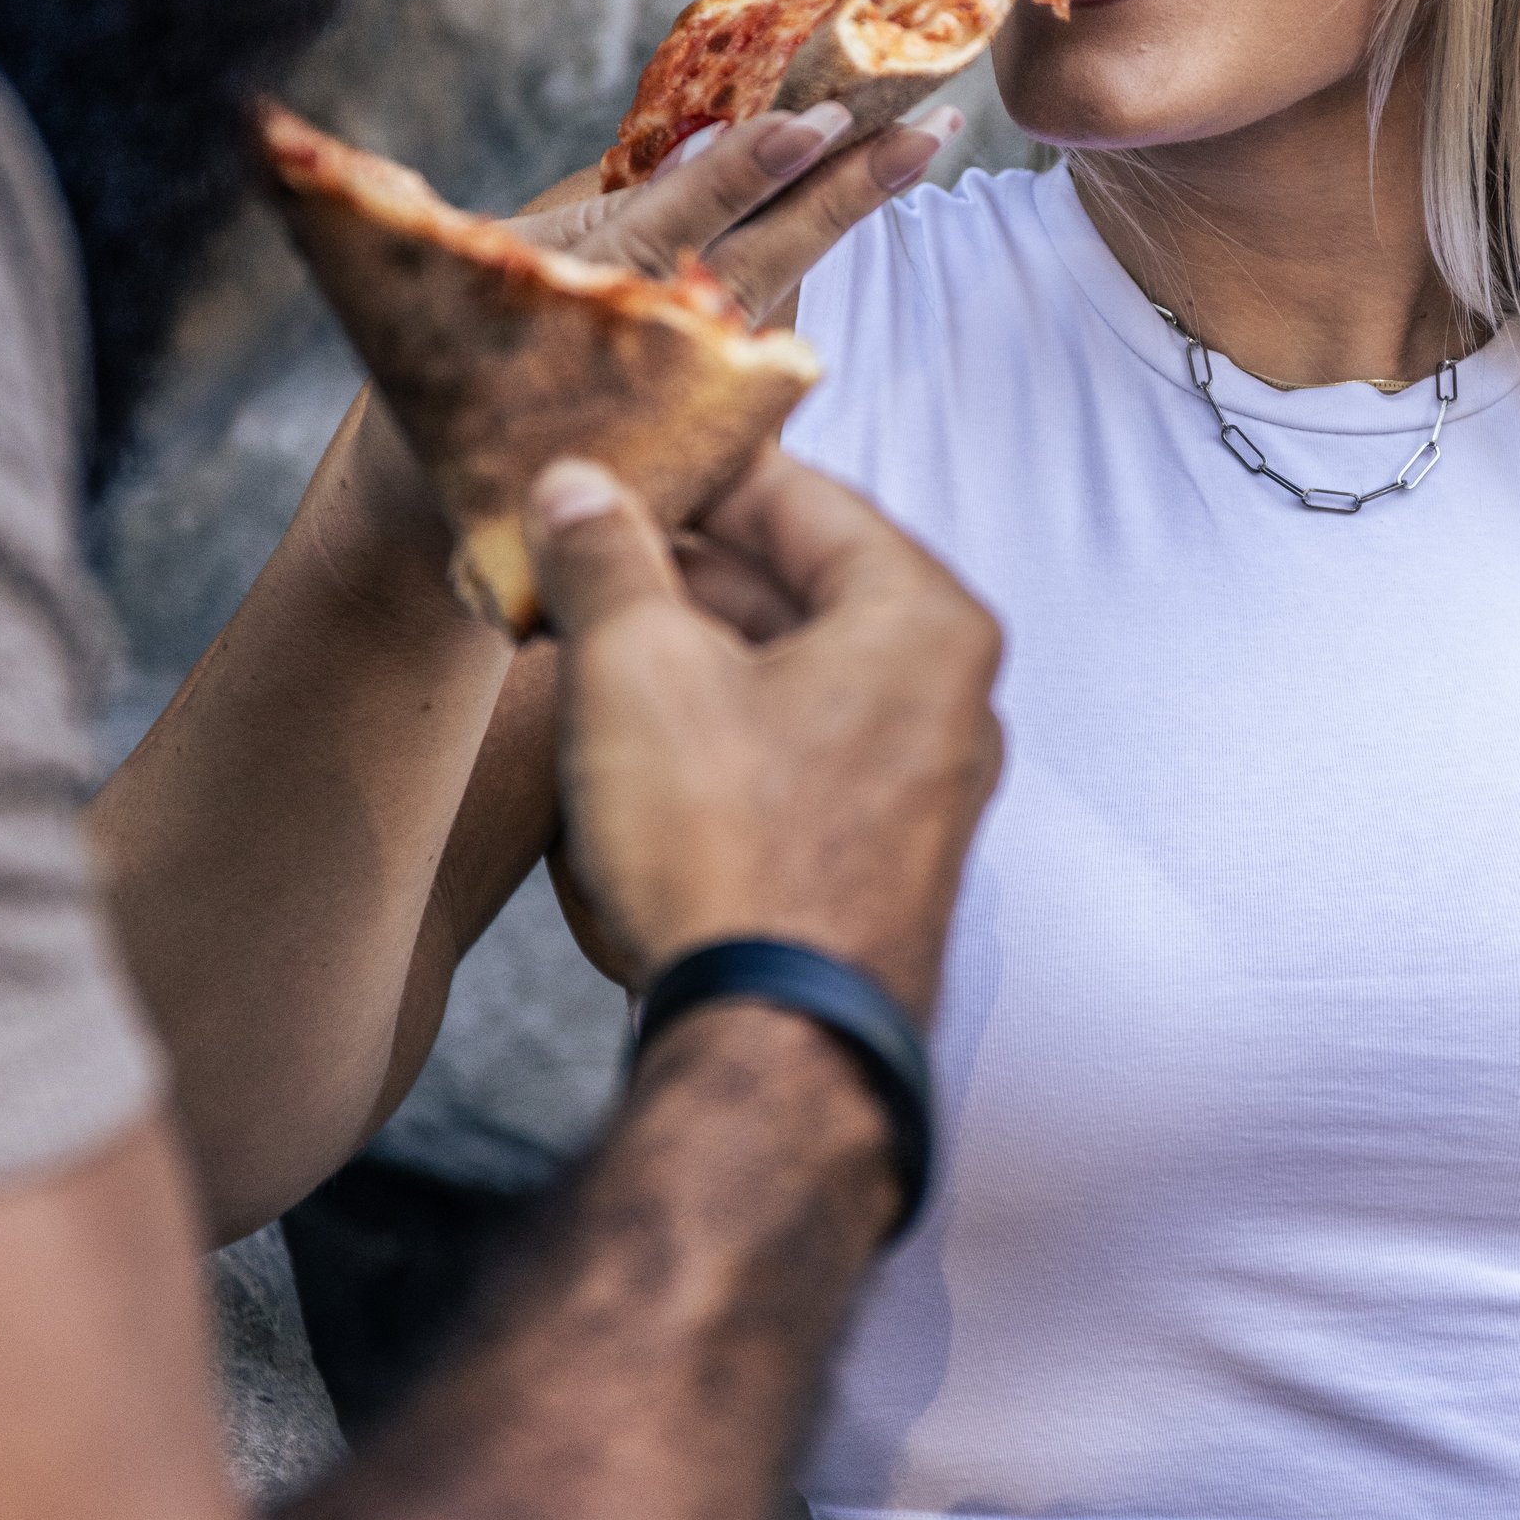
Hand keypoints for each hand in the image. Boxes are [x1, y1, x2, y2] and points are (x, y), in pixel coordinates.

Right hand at [341, 94, 963, 564]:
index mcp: (592, 289)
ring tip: (918, 146)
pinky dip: (823, 273)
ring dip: (846, 218)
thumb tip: (703, 141)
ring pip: (780, 295)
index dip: (746, 173)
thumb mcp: (519, 259)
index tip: (817, 123)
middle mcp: (652, 345)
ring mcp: (688, 396)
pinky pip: (770, 347)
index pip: (681, 226)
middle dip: (847, 192)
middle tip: (930, 125)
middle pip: (765, 259)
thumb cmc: (479, 348)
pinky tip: (861, 203)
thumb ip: (610, 209)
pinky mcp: (709, 432)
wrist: (447, 502)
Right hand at [527, 450, 1001, 1023]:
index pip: (797, 494)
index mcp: (923, 617)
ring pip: (789, 671)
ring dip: (686, 650)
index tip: (600, 471)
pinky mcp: (883, 854)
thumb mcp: (638, 667)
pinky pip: (795, 750)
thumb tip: (577, 485)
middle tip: (568, 560)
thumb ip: (606, 555)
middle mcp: (950, 694)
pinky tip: (630, 738)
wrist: (772, 1048)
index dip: (685, 475)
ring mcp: (926, 782)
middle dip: (676, 570)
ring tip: (578, 644)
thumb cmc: (725, 850)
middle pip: (797, 584)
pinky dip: (717, 726)